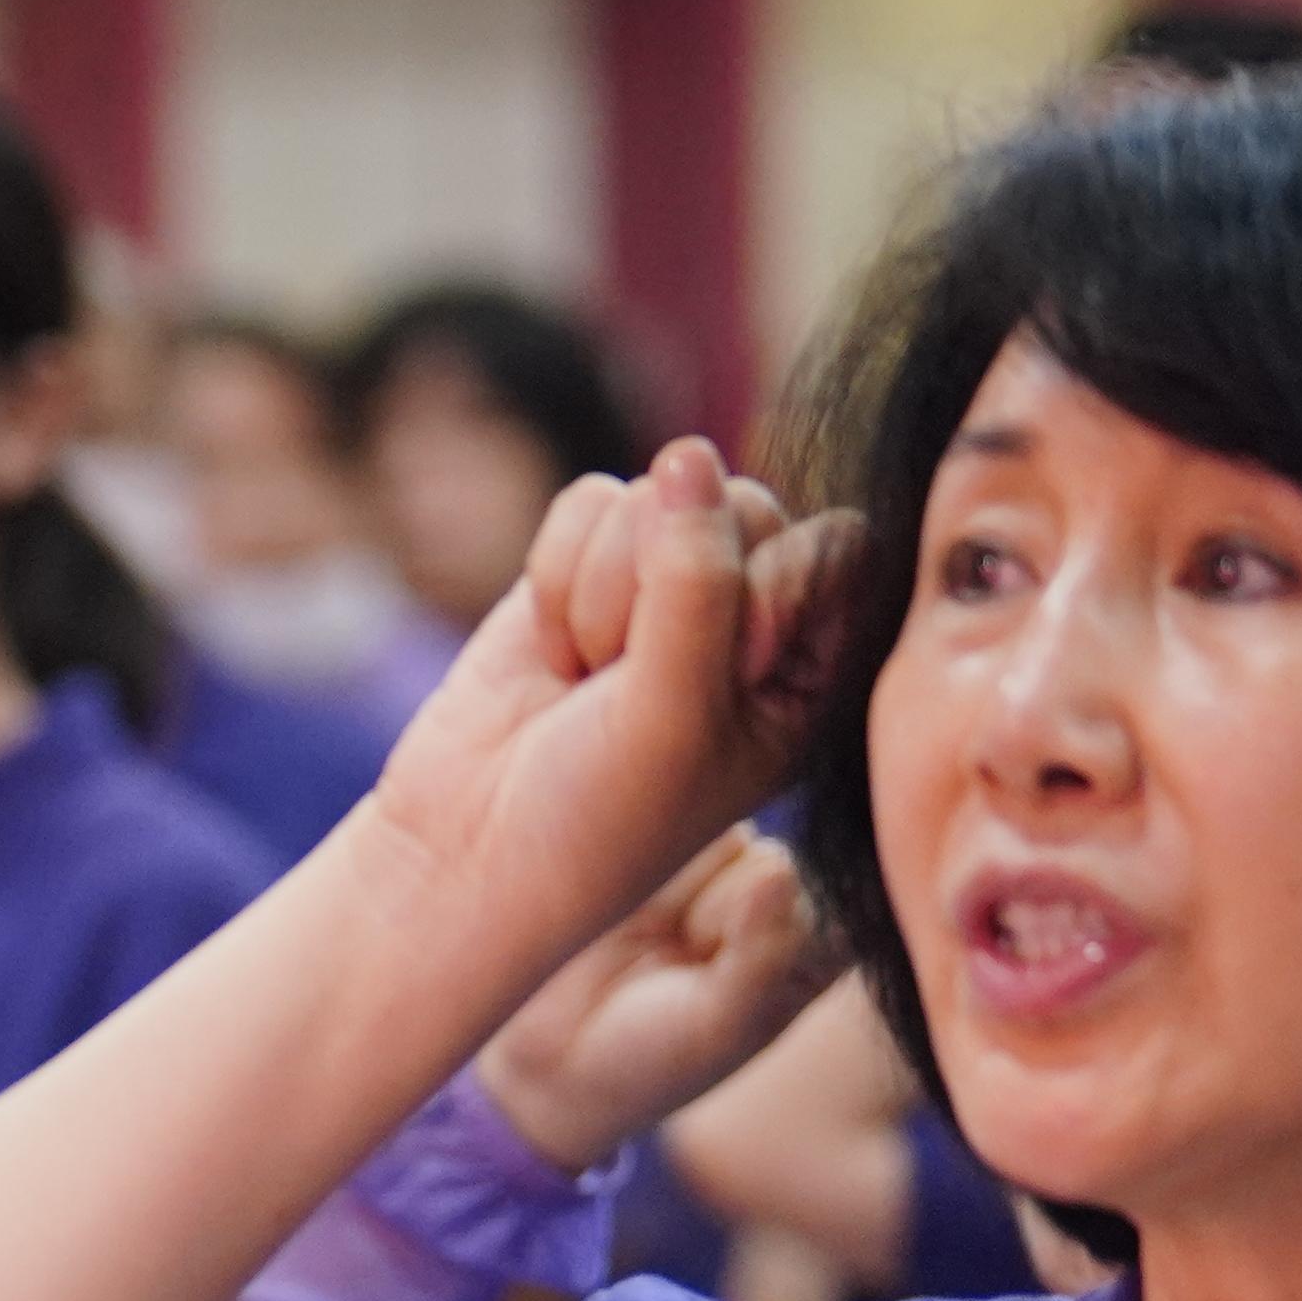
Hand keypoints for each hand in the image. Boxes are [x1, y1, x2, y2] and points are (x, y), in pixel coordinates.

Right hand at [357, 441, 858, 972]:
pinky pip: (588, 501)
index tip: (715, 680)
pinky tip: (551, 654)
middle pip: (747, 505)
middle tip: (631, 685)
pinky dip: (555, 575)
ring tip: (588, 678)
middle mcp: (752, 615)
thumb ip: (699, 579)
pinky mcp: (586, 564)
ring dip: (604, 591)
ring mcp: (667, 582)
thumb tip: (687, 451)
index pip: (834, 550)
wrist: (466, 850)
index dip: (767, 595)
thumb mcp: (676, 713)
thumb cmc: (596, 816)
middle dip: (670, 587)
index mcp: (813, 666)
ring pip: (661, 493)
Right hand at [479, 824, 845, 1172]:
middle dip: (729, 916)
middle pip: (785, 869)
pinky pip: (686, 825)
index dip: (783, 938)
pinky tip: (636, 913)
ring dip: (693, 893)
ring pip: (738, 846)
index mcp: (811, 961)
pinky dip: (662, 869)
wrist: (554, 1052)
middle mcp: (777, 913)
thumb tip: (778, 868)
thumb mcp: (719, 1025)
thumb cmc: (651, 1056)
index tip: (734, 987)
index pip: (835, 914)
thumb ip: (762, 954)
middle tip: (685, 966)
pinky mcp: (674, 851)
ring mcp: (724, 878)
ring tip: (659, 939)